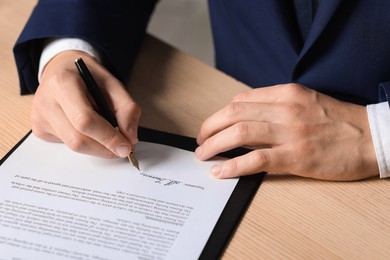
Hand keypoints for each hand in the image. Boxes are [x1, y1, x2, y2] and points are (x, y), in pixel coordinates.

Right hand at [32, 50, 140, 157]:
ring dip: (98, 148)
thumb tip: (130, 137)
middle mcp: (45, 101)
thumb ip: (127, 108)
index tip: (125, 147)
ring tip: (110, 138)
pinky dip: (86, 142)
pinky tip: (90, 130)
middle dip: (104, 148)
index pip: (84, 120)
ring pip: (73, 146)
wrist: (62, 68)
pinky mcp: (39, 129)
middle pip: (77, 139)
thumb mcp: (113, 84)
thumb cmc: (88, 77)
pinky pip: (67, 145)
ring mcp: (39, 117)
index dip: (107, 138)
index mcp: (62, 83)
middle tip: (123, 148)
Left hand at [196, 83, 378, 180]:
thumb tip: (246, 117)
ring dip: (214, 144)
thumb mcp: (306, 101)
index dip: (220, 114)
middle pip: (234, 113)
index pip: (242, 100)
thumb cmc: (338, 121)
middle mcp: (285, 109)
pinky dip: (233, 165)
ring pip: (240, 132)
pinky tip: (220, 171)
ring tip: (203, 154)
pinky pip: (256, 159)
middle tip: (201, 140)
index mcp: (287, 93)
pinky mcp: (296, 156)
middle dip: (210, 127)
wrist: (372, 137)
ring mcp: (290, 132)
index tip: (211, 125)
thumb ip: (277, 105)